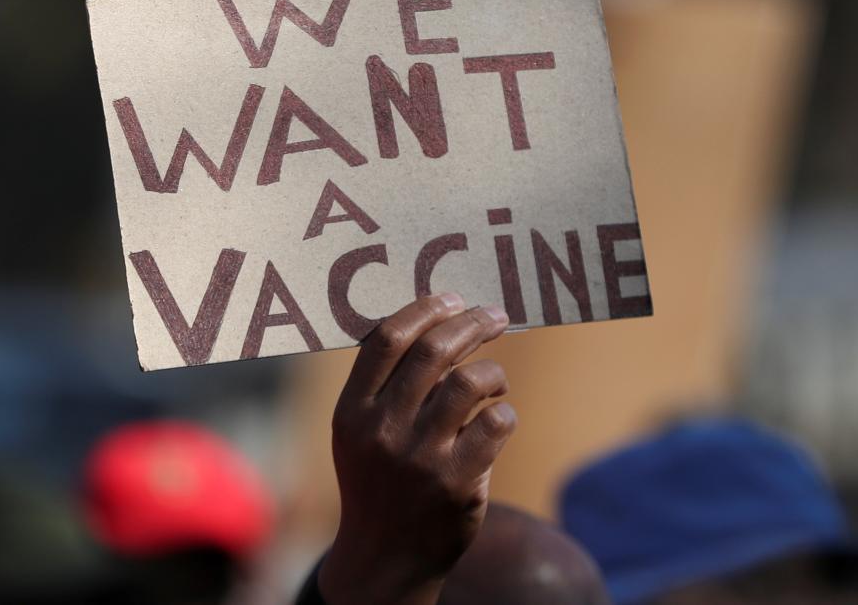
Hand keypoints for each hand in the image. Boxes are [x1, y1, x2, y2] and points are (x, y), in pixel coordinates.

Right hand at [317, 294, 516, 604]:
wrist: (385, 559)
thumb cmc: (379, 481)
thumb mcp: (359, 433)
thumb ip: (383, 384)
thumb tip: (434, 320)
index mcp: (352, 411)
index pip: (387, 340)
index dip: (425, 309)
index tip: (453, 298)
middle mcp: (382, 430)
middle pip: (434, 351)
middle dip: (471, 324)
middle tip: (495, 316)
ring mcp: (420, 458)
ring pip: (471, 382)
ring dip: (493, 371)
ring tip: (495, 381)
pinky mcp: (457, 483)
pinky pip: (497, 422)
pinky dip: (505, 411)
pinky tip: (499, 417)